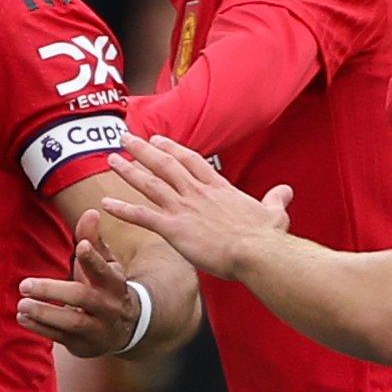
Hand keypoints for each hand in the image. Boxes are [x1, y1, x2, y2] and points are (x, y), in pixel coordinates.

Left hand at [17, 208, 140, 356]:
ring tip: (21, 305)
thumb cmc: (106, 286)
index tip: (80, 246)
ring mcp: (98, 328)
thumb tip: (91, 212)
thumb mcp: (106, 263)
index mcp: (114, 283)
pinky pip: (61, 338)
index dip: (94, 258)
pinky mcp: (85, 345)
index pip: (104, 270)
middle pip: (82, 297)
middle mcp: (108, 307)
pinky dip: (40, 329)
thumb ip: (93, 239)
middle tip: (23, 285)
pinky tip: (22, 318)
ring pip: (72, 322)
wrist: (126, 327)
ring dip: (44, 314)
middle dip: (52, 291)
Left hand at [99, 134, 292, 279]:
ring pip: (150, 183)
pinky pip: (142, 216)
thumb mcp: (275, 213)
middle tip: (125, 138)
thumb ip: (276, 199)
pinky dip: (123, 209)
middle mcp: (197, 193)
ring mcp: (183, 209)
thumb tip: (286, 190)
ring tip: (111, 159)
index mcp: (218, 188)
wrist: (258, 253)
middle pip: (165, 164)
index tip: (157, 139)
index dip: (172, 148)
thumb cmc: (268, 238)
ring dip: (128, 171)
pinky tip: (106, 203)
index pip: (191, 161)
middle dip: (143, 150)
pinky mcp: (174, 228)